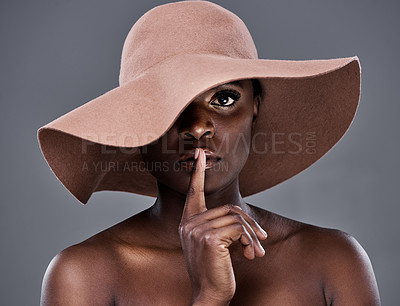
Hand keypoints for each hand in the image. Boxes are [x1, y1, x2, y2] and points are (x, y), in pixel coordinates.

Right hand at [178, 148, 266, 304]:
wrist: (209, 293)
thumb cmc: (214, 269)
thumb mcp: (215, 243)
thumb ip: (221, 226)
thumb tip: (242, 220)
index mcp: (188, 222)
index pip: (193, 192)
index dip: (197, 172)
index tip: (199, 154)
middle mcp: (188, 223)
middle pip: (229, 209)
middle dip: (249, 225)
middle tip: (261, 240)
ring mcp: (197, 230)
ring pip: (236, 219)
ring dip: (252, 236)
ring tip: (256, 251)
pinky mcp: (208, 238)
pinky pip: (238, 229)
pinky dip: (249, 241)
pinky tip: (249, 256)